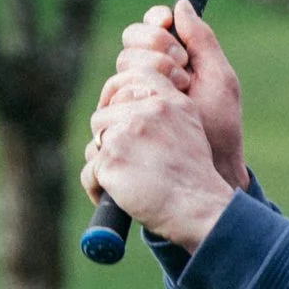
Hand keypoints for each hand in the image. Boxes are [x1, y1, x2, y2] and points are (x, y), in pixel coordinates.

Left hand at [83, 64, 237, 253]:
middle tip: (126, 162)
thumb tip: (126, 106)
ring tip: (122, 183)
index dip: (115, 96)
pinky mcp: (110, 159)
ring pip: (94, 142)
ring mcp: (126, 133)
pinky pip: (89, 173)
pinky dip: (98, 189)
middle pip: (104, 115)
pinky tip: (116, 198)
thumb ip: (163, 112)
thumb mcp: (190, 130)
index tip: (117, 117)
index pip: (129, 77)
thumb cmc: (195, 179)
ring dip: (102, 164)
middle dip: (108, 138)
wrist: (199, 210)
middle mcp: (147, 111)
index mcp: (168, 101)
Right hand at [93, 0, 247, 192]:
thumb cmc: (221, 128)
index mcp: (170, 60)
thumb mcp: (219, 79)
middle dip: (157, 46)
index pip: (150, 26)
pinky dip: (131, 92)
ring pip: (122, 65)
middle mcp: (146, 75)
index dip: (155, 21)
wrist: (211, 168)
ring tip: (179, 92)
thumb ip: (202, 41)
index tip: (168, 22)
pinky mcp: (119, 119)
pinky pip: (110, 94)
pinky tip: (153, 101)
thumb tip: (181, 4)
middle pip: (131, 40)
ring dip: (150, 71)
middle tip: (183, 68)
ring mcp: (131, 98)